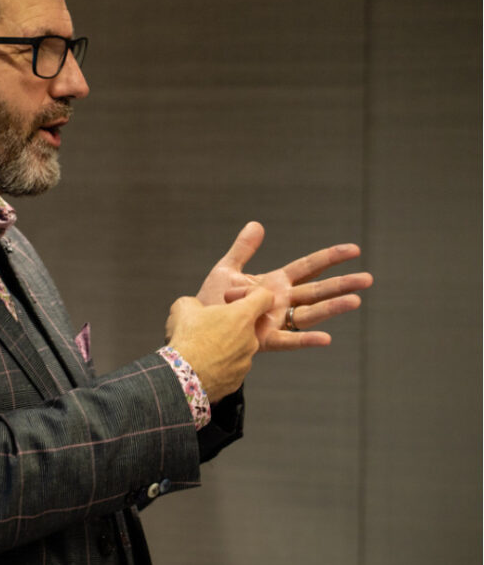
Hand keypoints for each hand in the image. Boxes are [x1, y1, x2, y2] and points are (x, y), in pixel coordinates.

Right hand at [166, 287, 273, 402]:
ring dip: (224, 346)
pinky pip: (231, 367)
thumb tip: (196, 309)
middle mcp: (251, 339)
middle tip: (207, 328)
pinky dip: (220, 365)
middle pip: (247, 326)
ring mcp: (246, 361)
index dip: (250, 294)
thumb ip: (198, 303)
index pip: (264, 297)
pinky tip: (203, 364)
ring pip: (239, 348)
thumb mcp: (184, 307)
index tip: (232, 299)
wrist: (181, 375)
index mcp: (242, 316)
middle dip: (229, 325)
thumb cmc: (186, 339)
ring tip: (201, 349)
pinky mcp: (238, 379)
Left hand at [196, 221, 372, 350]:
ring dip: (332, 308)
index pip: (308, 267)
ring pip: (310, 313)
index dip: (330, 258)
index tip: (354, 250)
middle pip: (317, 290)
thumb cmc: (211, 300)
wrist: (196, 326)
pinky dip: (307, 340)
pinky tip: (327, 339)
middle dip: (342, 284)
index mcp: (275, 283)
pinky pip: (289, 340)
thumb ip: (243, 249)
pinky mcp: (264, 339)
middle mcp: (281, 302)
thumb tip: (256, 225)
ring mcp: (276, 321)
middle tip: (369, 279)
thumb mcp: (227, 269)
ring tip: (356, 301)